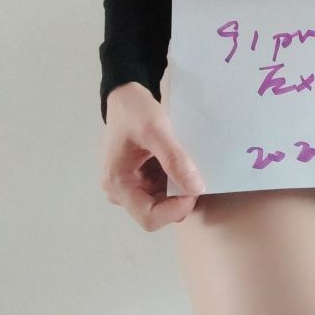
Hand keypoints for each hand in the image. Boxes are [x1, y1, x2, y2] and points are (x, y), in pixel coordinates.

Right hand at [101, 82, 205, 231]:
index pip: (149, 217)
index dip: (175, 209)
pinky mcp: (138, 180)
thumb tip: (196, 188)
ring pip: (161, 204)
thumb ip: (175, 160)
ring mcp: (128, 186)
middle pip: (155, 213)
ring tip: (187, 167)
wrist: (126, 96)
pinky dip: (175, 182)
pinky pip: (161, 191)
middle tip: (195, 176)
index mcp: (117, 183)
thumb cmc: (135, 111)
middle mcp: (119, 191)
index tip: (194, 188)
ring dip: (178, 190)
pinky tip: (181, 165)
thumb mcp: (156, 130)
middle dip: (178, 200)